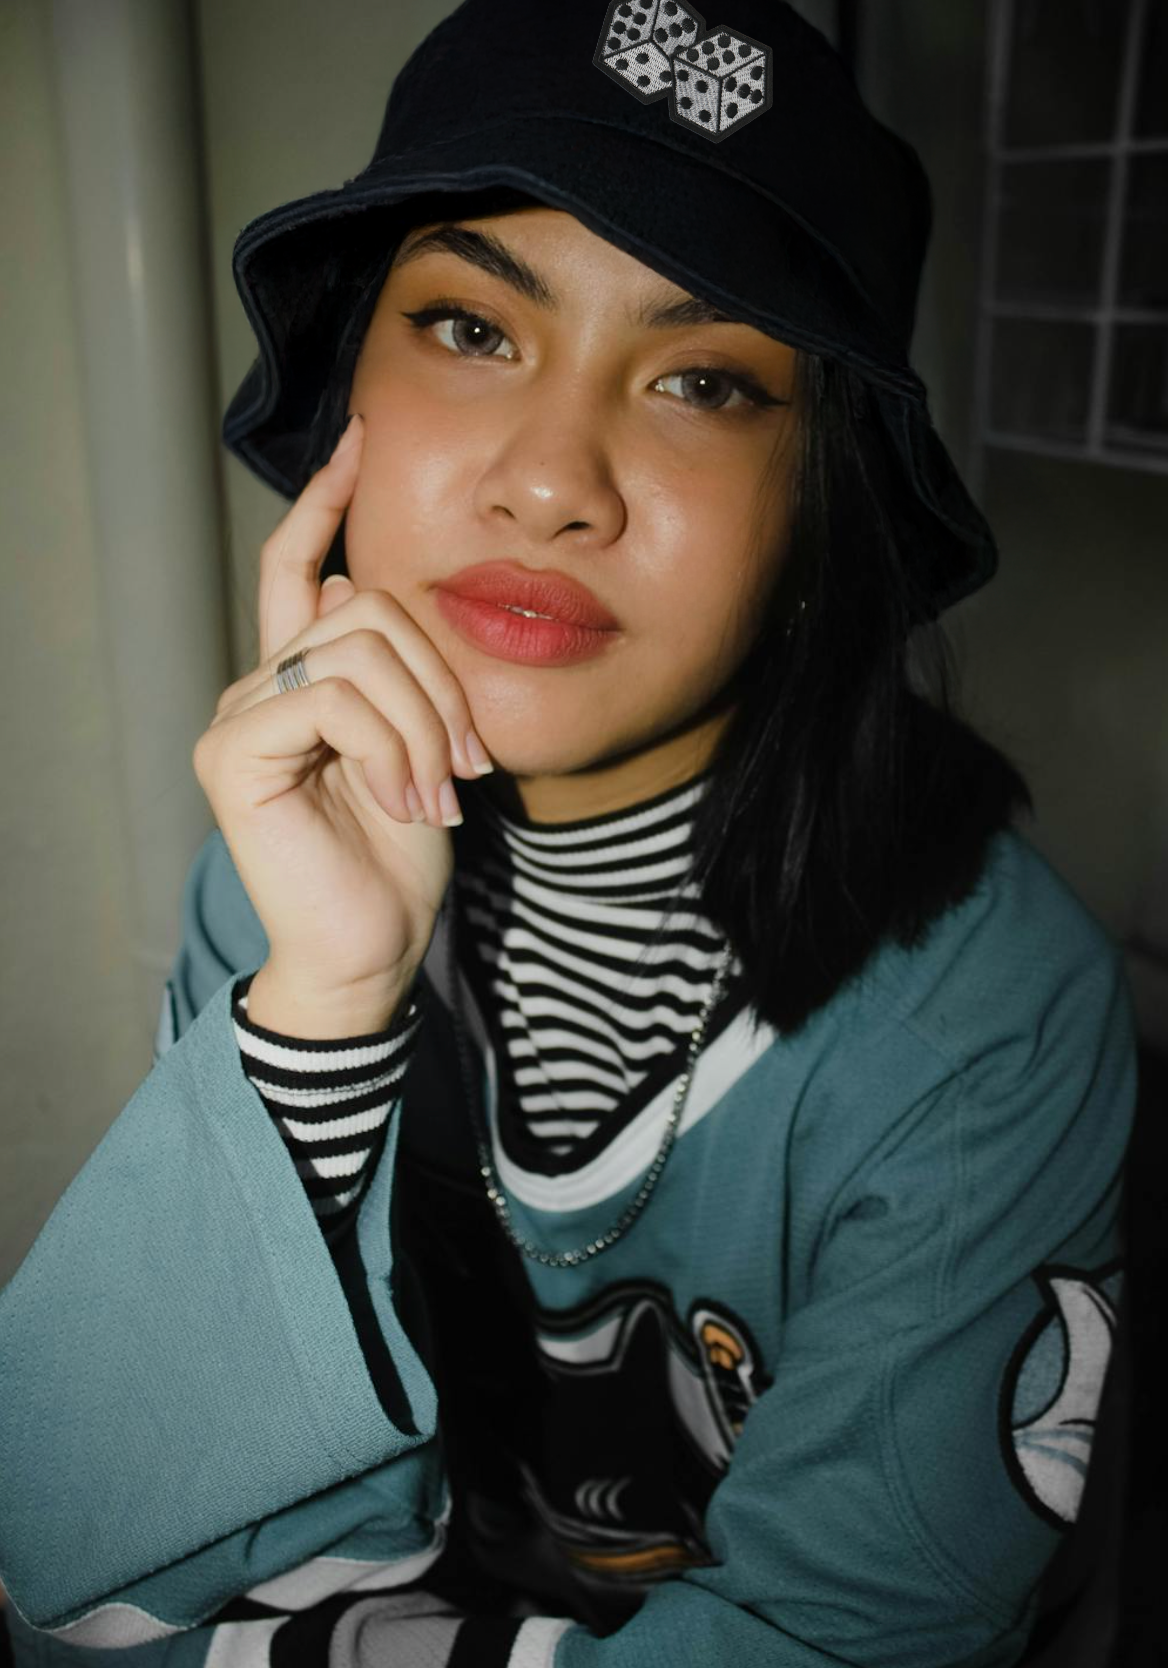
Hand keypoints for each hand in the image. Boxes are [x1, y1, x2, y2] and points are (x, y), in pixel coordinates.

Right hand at [193, 415, 489, 1019]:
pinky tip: (400, 801)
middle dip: (438, 679)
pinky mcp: (232, 754)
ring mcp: (237, 717)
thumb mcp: (420, 744)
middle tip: (465, 761)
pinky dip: (388, 747)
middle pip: (363, 604)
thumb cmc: (400, 856)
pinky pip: (334, 699)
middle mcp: (258, 685)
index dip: (325, 501)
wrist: (373, 948)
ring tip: (435, 793)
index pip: (298, 566)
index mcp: (301, 679)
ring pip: (358, 648)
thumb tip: (346, 579)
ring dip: (423, 722)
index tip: (363, 438)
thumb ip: (393, 671)